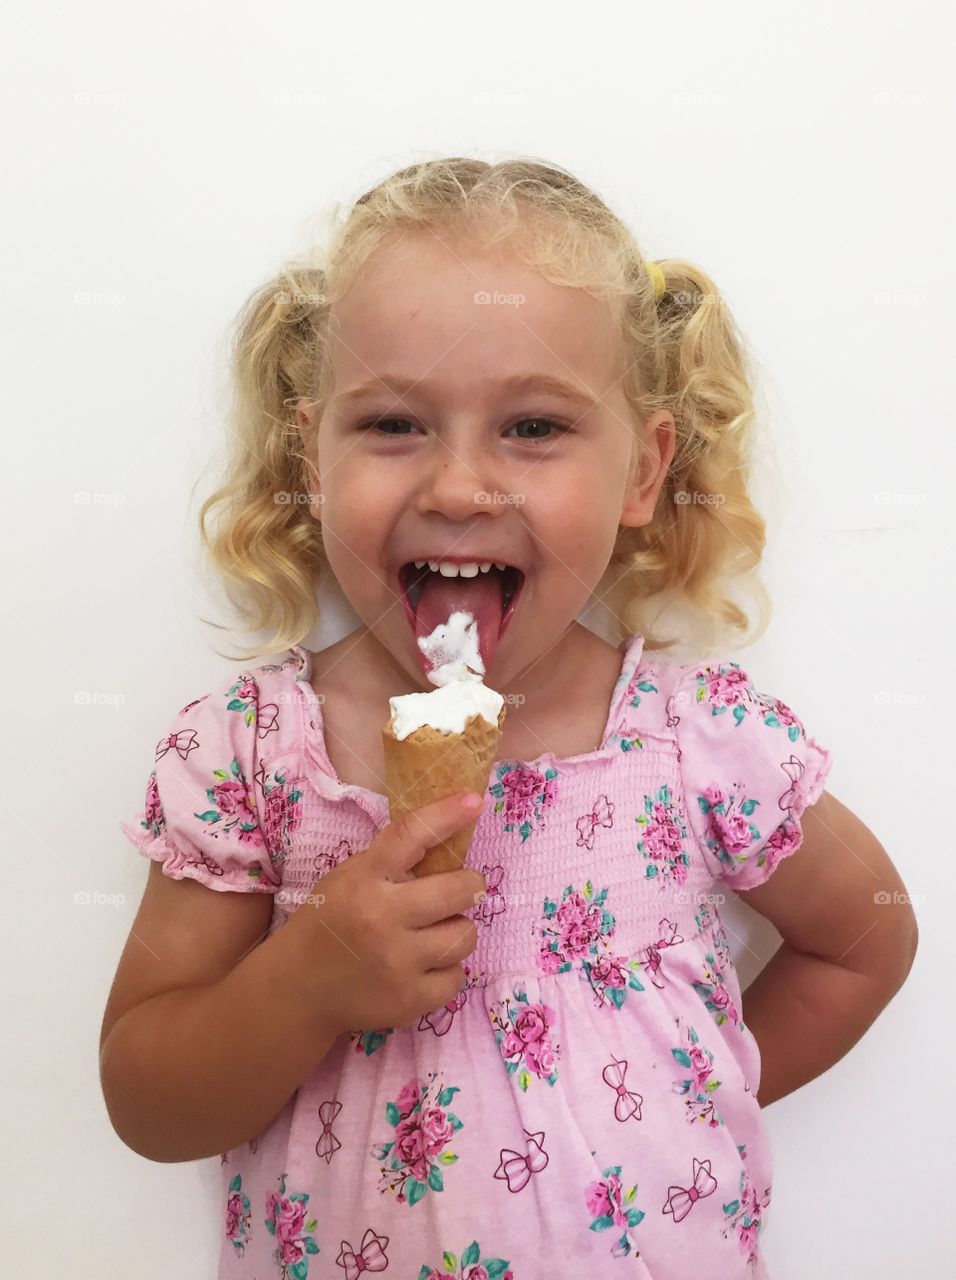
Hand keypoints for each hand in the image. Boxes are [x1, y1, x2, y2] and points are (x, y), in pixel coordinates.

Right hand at [286, 792, 487, 1035]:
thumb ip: (391, 862)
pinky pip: (458, 977)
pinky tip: (423, 967)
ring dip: (456, 931)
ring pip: (465, 935)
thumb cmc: (330, 922)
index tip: (474, 801)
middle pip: (458, 889)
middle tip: (459, 890)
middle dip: (467, 886)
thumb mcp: (349, 878)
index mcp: (364, 879)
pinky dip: (446, 970)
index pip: (412, 835)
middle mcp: (382, 917)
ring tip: (433, 934)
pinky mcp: (409, 1000)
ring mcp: (398, 962)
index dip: (447, 815)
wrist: (298, 989)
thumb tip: (450, 835)